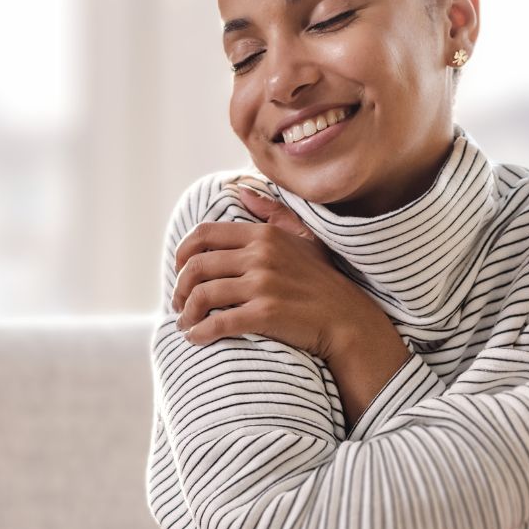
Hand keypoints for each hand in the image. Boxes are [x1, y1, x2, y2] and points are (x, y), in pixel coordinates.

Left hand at [171, 179, 390, 359]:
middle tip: (179, 304)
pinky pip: (219, 322)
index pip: (204, 235)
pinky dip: (200, 332)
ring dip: (186, 313)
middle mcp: (260, 255)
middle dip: (179, 288)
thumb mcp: (303, 238)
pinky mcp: (266, 313)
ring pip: (203, 295)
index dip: (182, 254)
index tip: (180, 272)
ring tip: (185, 324)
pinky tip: (196, 338)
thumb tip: (242, 189)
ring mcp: (263, 284)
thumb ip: (272, 213)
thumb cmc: (324, 282)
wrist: (349, 320)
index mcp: (263, 235)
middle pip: (197, 267)